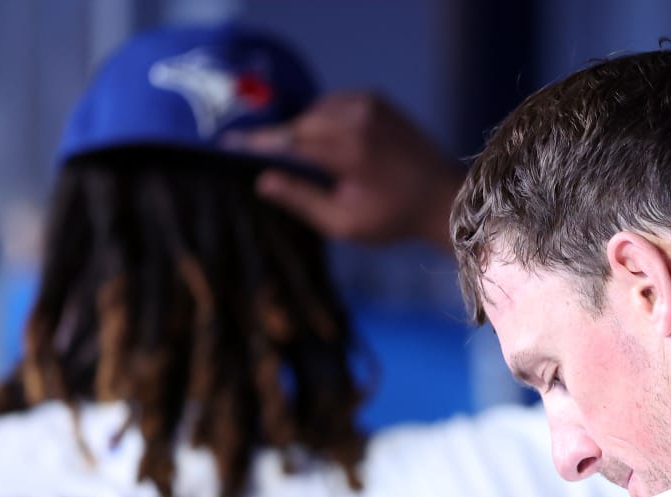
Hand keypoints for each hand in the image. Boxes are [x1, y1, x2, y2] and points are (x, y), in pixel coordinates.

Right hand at [228, 91, 464, 248]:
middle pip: (299, 123)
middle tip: (264, 158)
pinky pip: (335, 104)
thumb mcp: (343, 222)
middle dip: (281, 140)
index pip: (287, 140)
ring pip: (315, 112)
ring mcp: (370, 104)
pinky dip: (324, 119)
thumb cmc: (394, 218)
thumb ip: (300, 199)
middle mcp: (357, 118)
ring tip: (305, 159)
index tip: (227, 145)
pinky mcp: (378, 99)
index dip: (255, 143)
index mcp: (347, 148)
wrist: (444, 197)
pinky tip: (328, 144)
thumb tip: (261, 180)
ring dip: (304, 130)